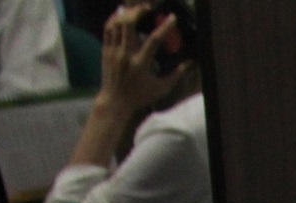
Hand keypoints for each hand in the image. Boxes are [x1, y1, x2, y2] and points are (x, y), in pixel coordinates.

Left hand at [98, 4, 189, 118]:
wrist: (115, 101)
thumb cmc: (140, 96)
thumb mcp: (161, 88)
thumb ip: (176, 75)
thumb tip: (190, 64)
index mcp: (140, 64)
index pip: (153, 40)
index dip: (164, 27)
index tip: (172, 17)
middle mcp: (125, 55)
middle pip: (129, 24)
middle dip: (138, 11)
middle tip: (147, 8)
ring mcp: (113, 52)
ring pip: (116, 24)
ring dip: (126, 13)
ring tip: (135, 10)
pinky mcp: (105, 50)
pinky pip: (108, 29)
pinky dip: (114, 19)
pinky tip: (122, 16)